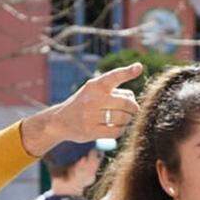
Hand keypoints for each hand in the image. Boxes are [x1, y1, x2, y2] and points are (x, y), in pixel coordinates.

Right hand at [20, 63, 142, 156]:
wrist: (60, 121)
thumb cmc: (84, 103)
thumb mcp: (93, 91)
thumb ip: (113, 91)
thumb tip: (133, 98)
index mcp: (94, 85)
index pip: (114, 76)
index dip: (127, 72)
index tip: (139, 67)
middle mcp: (92, 99)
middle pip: (125, 103)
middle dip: (134, 107)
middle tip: (134, 110)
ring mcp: (90, 116)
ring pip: (122, 118)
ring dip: (127, 119)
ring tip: (124, 119)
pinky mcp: (91, 131)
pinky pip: (116, 131)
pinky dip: (121, 129)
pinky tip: (117, 127)